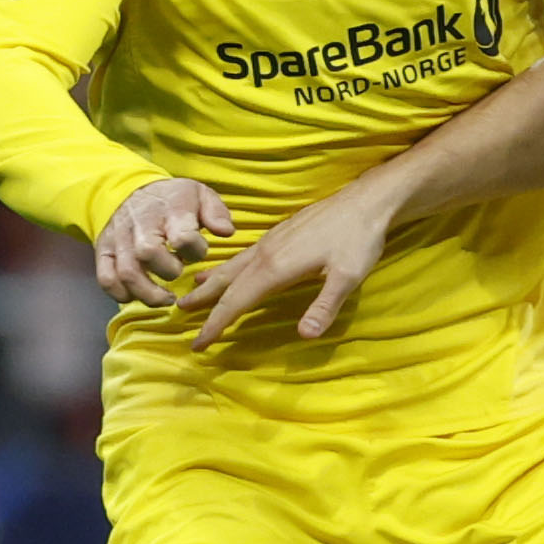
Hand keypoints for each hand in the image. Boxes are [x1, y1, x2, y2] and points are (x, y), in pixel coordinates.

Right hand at [95, 177, 232, 306]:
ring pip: (127, 272)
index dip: (195, 251)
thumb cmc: (172, 199)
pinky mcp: (104, 251)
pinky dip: (121, 294)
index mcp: (169, 210)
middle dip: (169, 271)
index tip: (198, 251)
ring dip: (148, 294)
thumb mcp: (200, 194)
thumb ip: (216, 213)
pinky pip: (106, 279)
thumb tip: (226, 232)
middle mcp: (141, 224)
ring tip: (166, 299)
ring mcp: (119, 239)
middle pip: (148, 253)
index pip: (183, 237)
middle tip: (178, 272)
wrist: (131, 190)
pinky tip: (138, 296)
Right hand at [181, 176, 400, 347]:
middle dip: (204, 300)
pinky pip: (243, 255)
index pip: (237, 301)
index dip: (216, 323)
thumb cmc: (358, 239)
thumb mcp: (348, 277)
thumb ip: (325, 306)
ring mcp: (271, 241)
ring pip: (233, 265)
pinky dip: (228, 266)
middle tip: (178, 312)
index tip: (198, 343)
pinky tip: (229, 268)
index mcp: (276, 267)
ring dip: (212, 280)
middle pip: (227, 282)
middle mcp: (266, 253)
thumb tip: (305, 336)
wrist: (365, 200)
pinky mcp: (279, 234)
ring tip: (191, 289)